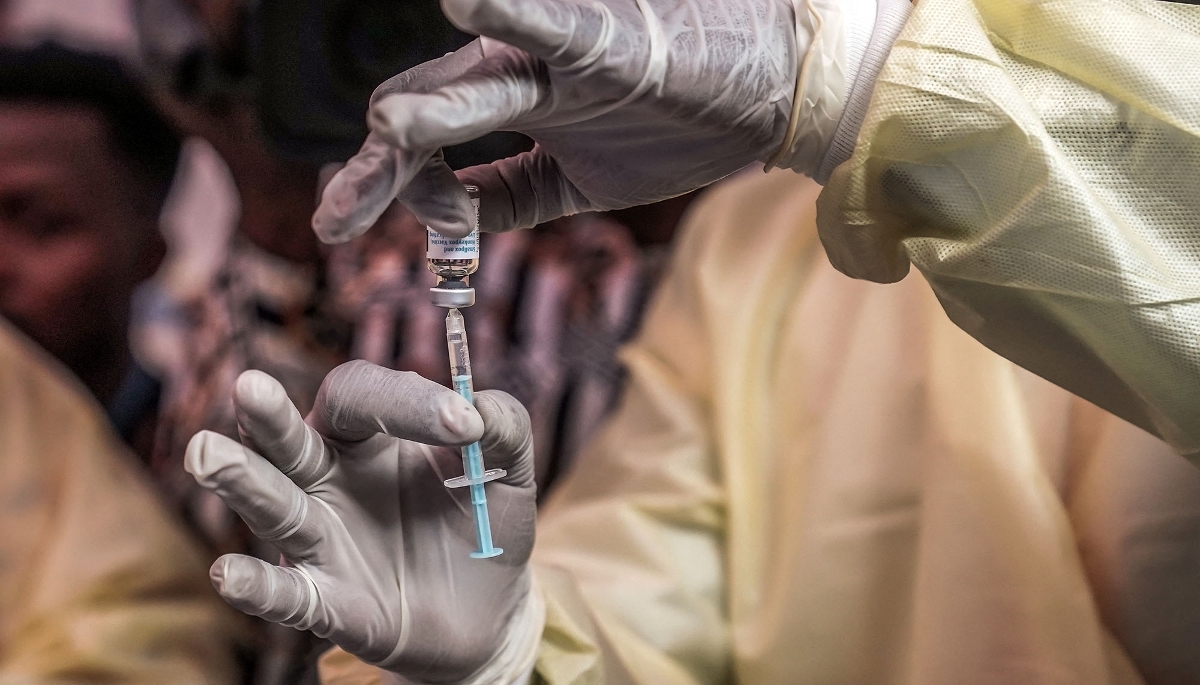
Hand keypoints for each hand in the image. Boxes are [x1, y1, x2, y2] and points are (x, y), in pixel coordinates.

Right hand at [185, 361, 539, 681]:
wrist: (488, 612)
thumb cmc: (485, 523)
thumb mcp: (510, 471)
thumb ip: (504, 426)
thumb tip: (480, 405)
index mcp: (372, 437)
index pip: (363, 395)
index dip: (405, 400)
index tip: (464, 424)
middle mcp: (331, 479)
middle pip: (290, 440)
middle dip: (269, 416)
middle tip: (250, 387)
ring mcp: (322, 540)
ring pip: (274, 505)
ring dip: (244, 481)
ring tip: (208, 453)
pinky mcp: (328, 601)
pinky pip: (288, 594)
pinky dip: (258, 586)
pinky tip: (230, 574)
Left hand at [312, 0, 815, 242]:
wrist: (772, 92)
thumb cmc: (679, 128)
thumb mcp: (578, 183)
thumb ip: (509, 198)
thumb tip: (445, 226)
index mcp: (514, 108)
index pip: (426, 148)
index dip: (380, 186)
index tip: (342, 223)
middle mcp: (523, 78)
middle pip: (428, 115)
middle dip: (378, 170)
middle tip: (336, 214)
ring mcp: (562, 60)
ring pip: (473, 79)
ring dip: (427, 110)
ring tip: (387, 133)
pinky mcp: (611, 43)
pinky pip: (554, 27)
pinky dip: (510, 17)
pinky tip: (466, 6)